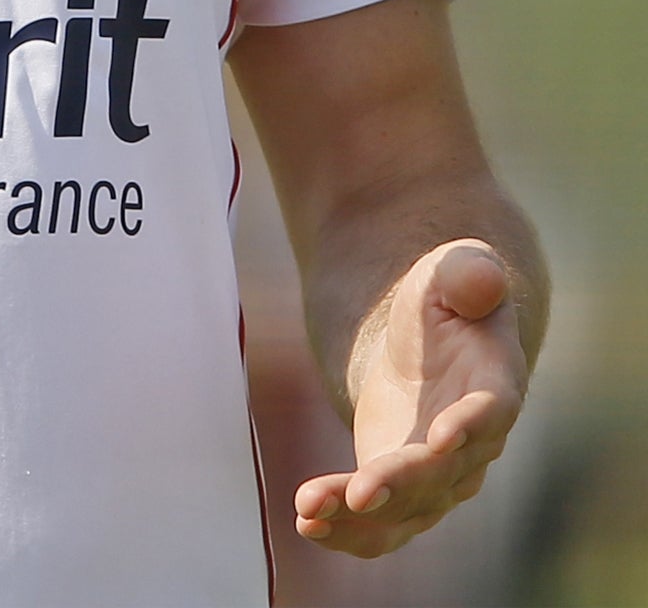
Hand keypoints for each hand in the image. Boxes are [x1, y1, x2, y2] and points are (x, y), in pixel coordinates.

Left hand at [295, 240, 527, 556]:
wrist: (427, 339)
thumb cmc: (446, 297)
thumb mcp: (453, 270)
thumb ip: (468, 273)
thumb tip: (482, 278)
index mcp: (495, 386)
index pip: (490, 413)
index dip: (470, 426)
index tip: (441, 438)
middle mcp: (474, 446)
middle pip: (441, 475)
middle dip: (400, 484)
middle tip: (359, 493)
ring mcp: (438, 476)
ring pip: (405, 509)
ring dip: (359, 518)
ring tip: (310, 512)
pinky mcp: (399, 489)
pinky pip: (379, 524)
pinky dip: (345, 530)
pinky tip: (306, 524)